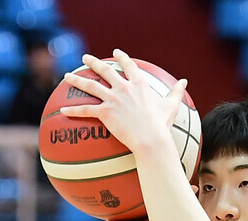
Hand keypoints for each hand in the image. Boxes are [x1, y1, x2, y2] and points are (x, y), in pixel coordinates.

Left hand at [61, 50, 187, 157]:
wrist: (151, 140)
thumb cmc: (162, 125)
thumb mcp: (171, 106)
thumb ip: (176, 92)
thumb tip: (185, 81)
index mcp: (138, 84)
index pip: (128, 65)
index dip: (121, 57)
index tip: (116, 53)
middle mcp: (123, 88)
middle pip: (105, 70)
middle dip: (93, 63)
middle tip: (85, 59)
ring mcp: (113, 99)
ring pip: (90, 86)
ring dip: (76, 80)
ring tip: (66, 76)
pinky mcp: (105, 113)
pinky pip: (86, 110)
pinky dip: (73, 111)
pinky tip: (62, 110)